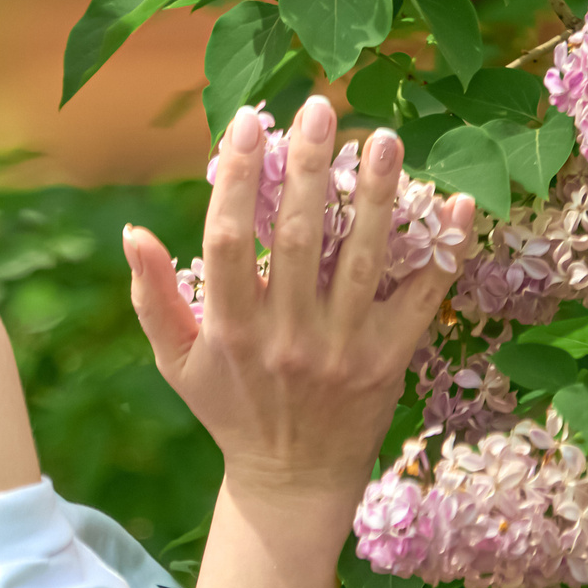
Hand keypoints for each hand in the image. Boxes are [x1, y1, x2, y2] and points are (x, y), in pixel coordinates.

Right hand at [120, 94, 473, 507]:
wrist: (292, 479)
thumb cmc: (228, 407)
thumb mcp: (175, 358)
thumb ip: (151, 293)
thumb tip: (133, 230)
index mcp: (230, 329)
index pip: (230, 239)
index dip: (237, 178)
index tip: (247, 123)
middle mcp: (287, 337)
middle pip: (302, 238)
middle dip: (310, 168)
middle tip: (319, 109)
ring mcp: (344, 349)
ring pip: (364, 259)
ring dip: (377, 195)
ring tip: (383, 138)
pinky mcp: (390, 360)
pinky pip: (422, 298)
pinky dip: (442, 251)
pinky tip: (455, 200)